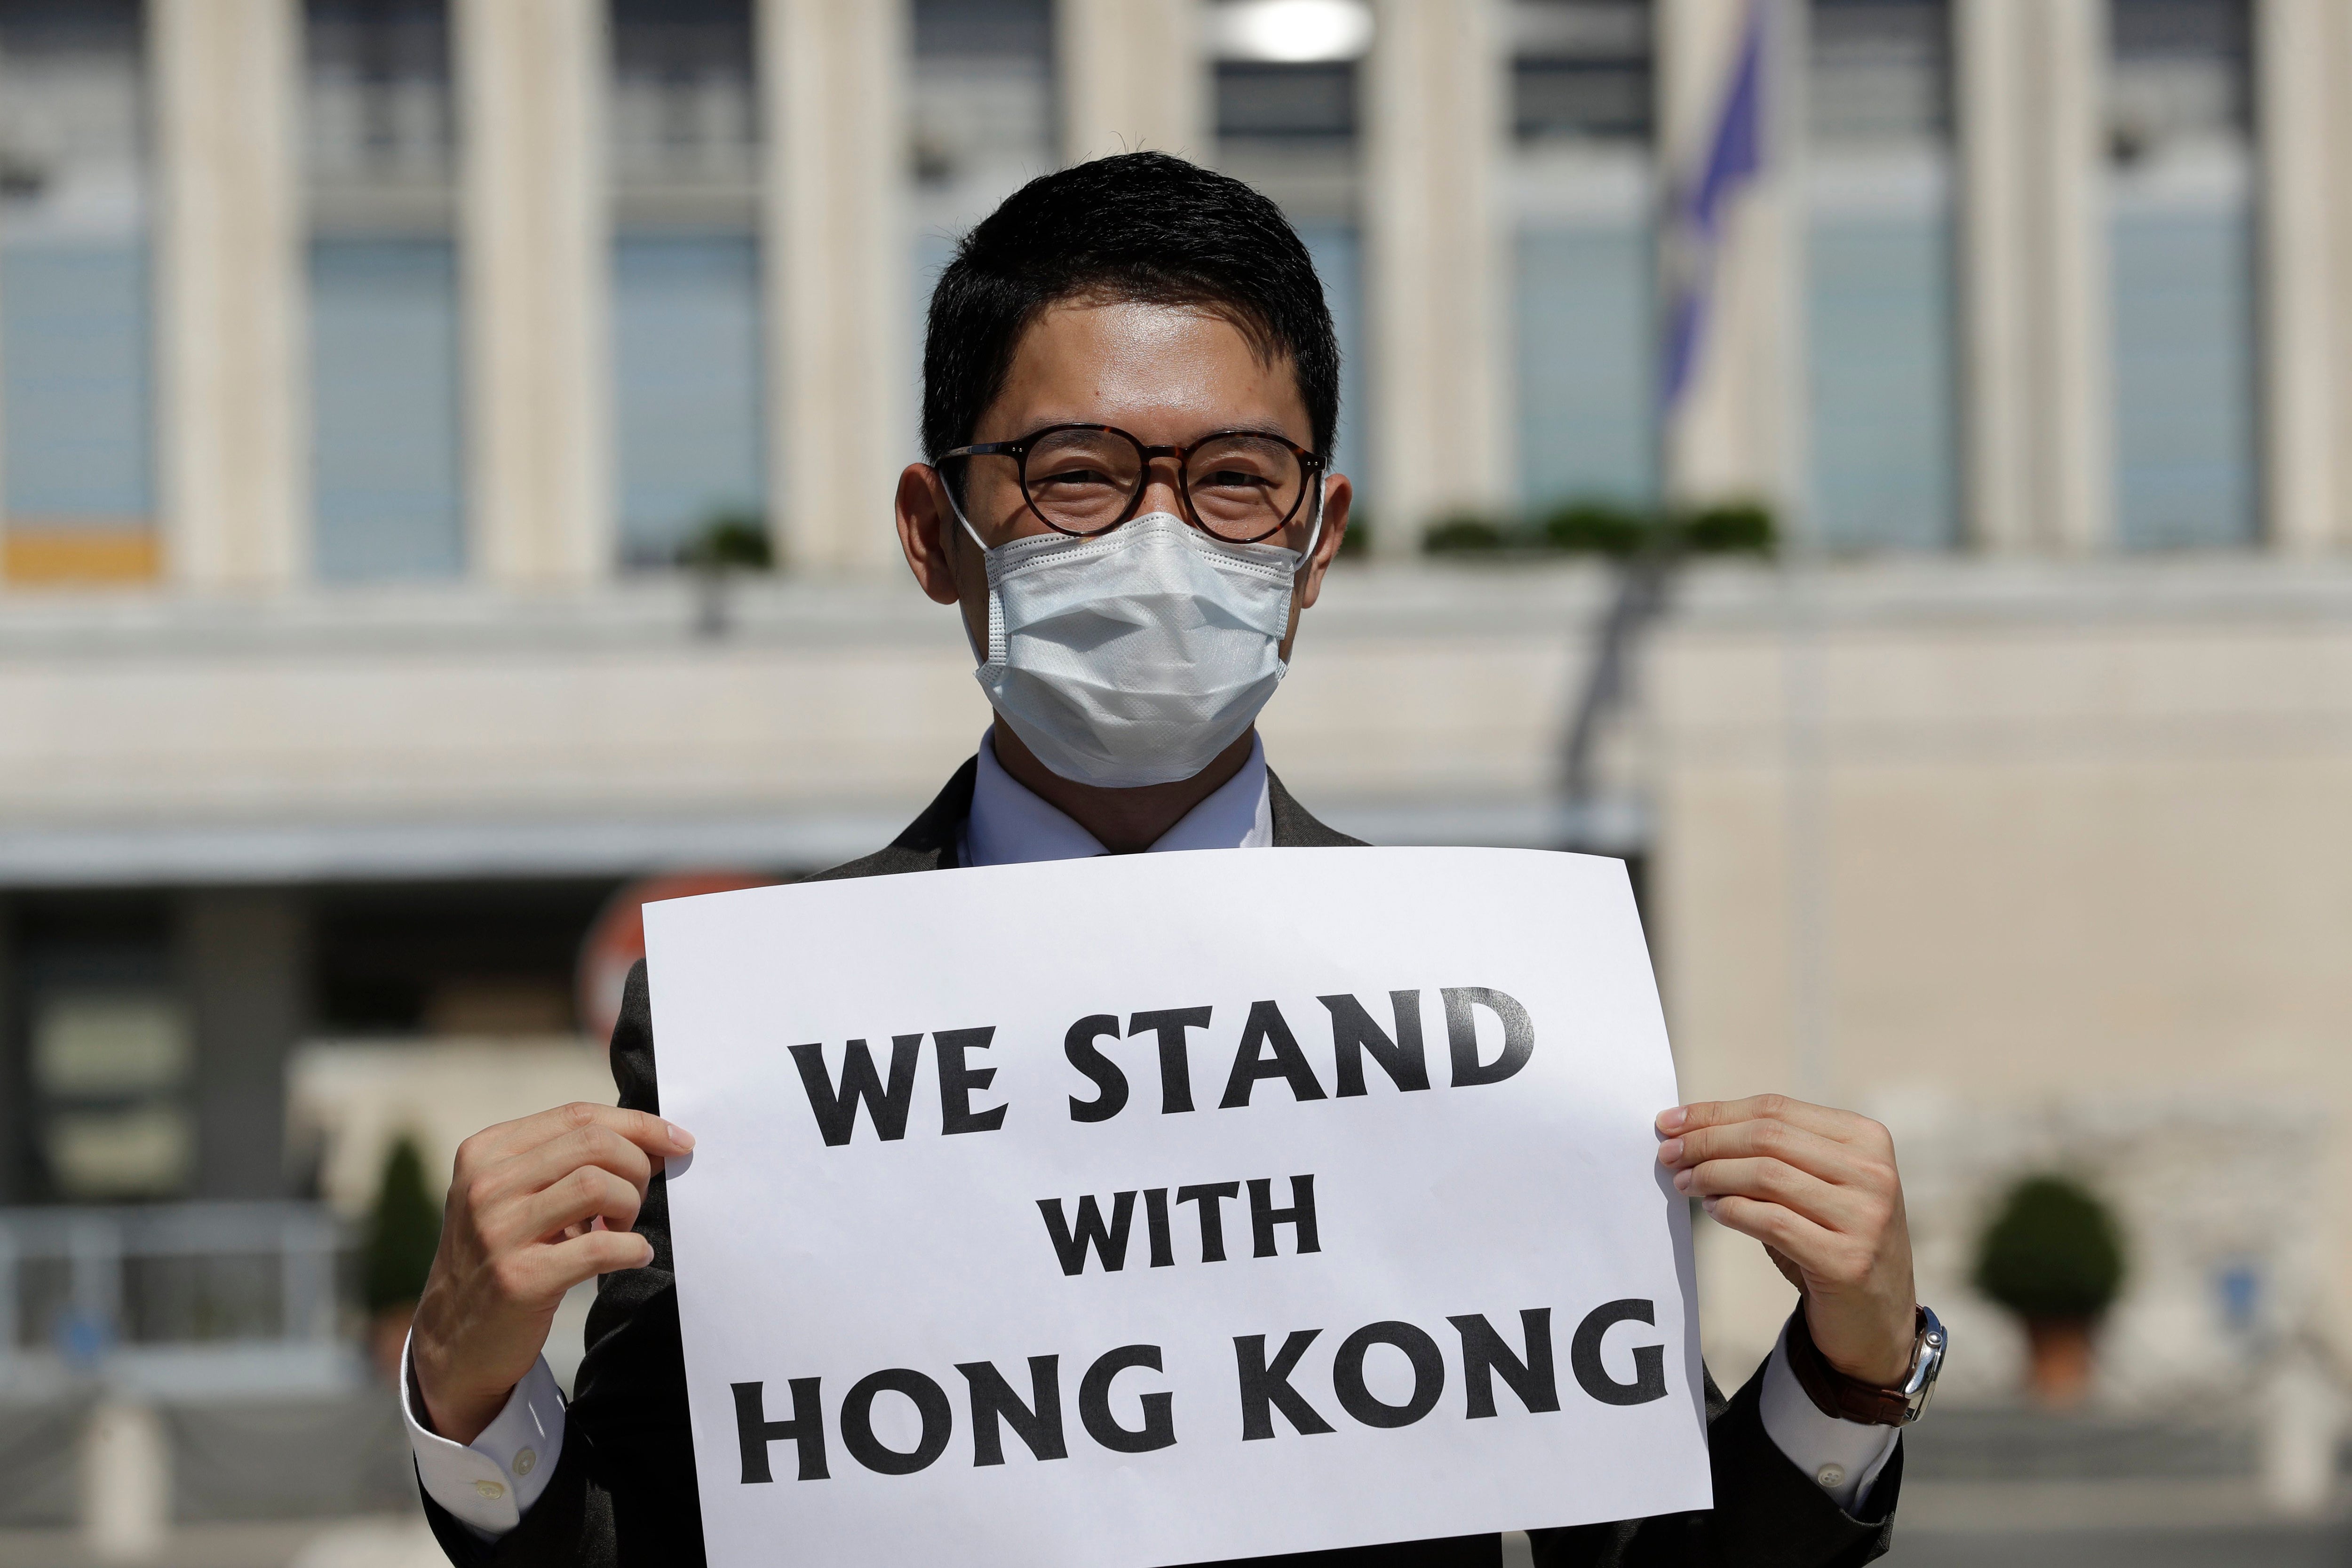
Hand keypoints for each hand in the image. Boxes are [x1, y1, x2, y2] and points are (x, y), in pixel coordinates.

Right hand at [411, 1103, 694, 1442]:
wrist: (456, 1341)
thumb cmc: (506, 1256)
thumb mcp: (519, 1197)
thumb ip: (570, 1162)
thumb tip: (655, 1143)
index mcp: (486, 1153)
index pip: (578, 1115)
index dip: (638, 1124)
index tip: (678, 1141)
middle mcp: (486, 1185)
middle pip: (594, 1143)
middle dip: (637, 1166)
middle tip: (636, 1201)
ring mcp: (498, 1232)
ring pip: (597, 1185)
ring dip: (630, 1206)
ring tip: (624, 1229)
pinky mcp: (518, 1279)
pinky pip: (599, 1248)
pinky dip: (632, 1249)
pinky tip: (635, 1256)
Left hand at [1657, 1094, 1915, 1386]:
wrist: (1877, 1316)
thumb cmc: (1832, 1238)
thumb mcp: (1813, 1183)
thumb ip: (1771, 1153)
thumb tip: (1690, 1131)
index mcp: (1866, 1138)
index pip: (1775, 1109)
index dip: (1716, 1113)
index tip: (1670, 1122)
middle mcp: (1872, 1172)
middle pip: (1767, 1138)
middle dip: (1706, 1141)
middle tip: (1667, 1154)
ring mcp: (1865, 1217)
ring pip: (1766, 1175)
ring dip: (1712, 1175)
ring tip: (1685, 1182)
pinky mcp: (1847, 1261)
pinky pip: (1772, 1222)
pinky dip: (1733, 1211)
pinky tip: (1713, 1210)